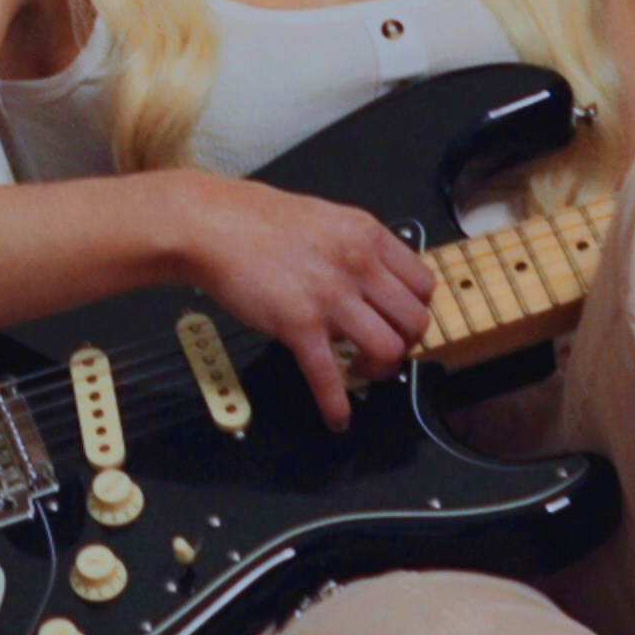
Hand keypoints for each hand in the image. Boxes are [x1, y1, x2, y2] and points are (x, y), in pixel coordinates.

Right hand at [164, 173, 434, 438]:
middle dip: (406, 344)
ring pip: (388, 349)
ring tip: (361, 370)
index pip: (423, 283)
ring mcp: (330, 295)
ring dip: (380, 370)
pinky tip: (337, 416)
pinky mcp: (299, 324)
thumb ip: (357, 248)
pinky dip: (337, 404)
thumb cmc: (257, 220)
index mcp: (367, 235)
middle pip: (414, 320)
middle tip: (385, 349)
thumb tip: (377, 282)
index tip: (403, 322)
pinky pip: (330, 375)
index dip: (417, 310)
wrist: (211, 225)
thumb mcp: (326, 218)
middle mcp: (357, 264)